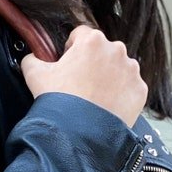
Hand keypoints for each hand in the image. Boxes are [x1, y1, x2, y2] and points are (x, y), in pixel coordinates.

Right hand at [21, 25, 147, 128]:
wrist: (80, 135)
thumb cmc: (60, 104)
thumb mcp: (35, 76)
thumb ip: (32, 59)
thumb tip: (32, 57)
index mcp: (92, 41)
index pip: (80, 35)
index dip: (71, 51)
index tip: (68, 66)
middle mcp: (116, 50)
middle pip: (102, 52)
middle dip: (93, 65)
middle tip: (81, 87)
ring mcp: (131, 71)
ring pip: (119, 69)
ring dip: (109, 79)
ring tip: (95, 99)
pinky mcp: (140, 91)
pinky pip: (130, 89)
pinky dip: (121, 96)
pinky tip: (107, 107)